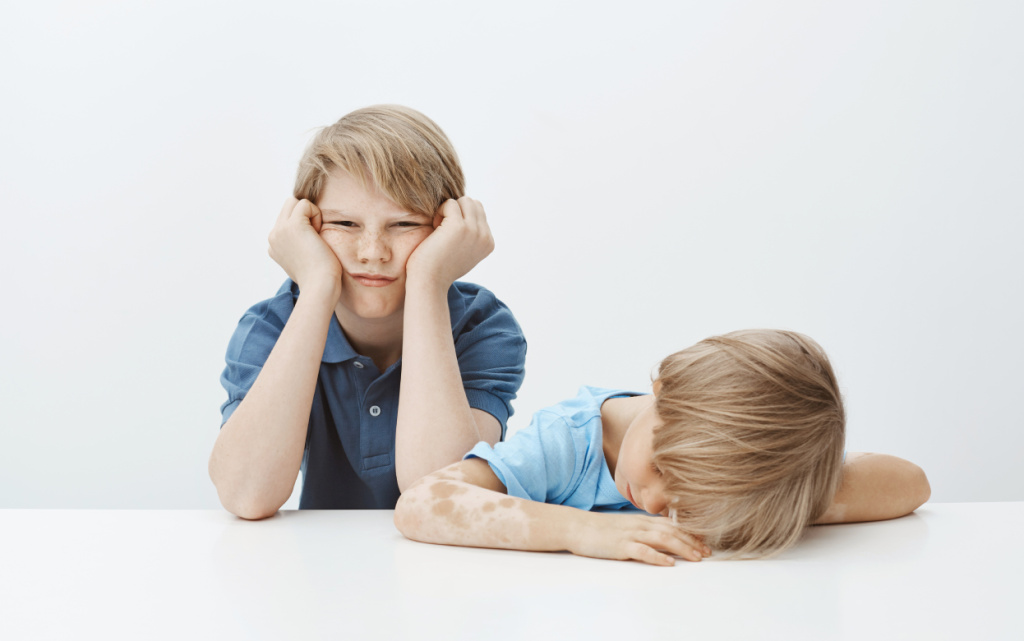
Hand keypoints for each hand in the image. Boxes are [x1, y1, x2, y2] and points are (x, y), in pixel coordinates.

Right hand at [267, 197, 342, 300]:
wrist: (320, 287)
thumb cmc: (319, 277)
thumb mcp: (304, 259)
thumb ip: (299, 244)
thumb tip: (308, 234)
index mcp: (274, 244)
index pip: (287, 218)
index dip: (304, 224)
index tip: (311, 246)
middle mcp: (273, 236)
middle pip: (289, 206)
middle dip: (305, 215)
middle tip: (315, 237)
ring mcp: (280, 230)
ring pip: (295, 202)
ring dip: (310, 214)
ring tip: (316, 236)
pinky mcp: (292, 225)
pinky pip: (305, 204)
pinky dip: (317, 215)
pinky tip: (319, 234)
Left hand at [405, 197, 493, 290]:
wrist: (429, 283)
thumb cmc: (439, 268)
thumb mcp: (462, 252)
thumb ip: (470, 236)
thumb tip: (468, 212)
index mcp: (488, 242)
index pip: (479, 213)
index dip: (461, 217)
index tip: (449, 235)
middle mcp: (485, 236)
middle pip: (473, 203)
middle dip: (457, 210)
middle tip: (442, 228)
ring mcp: (474, 231)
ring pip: (464, 200)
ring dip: (449, 209)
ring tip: (438, 227)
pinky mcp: (459, 226)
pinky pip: (450, 203)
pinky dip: (439, 211)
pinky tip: (434, 227)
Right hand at [569, 512, 710, 566]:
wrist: (576, 526)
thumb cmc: (600, 529)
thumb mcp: (625, 525)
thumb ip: (643, 529)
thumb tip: (661, 537)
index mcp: (641, 519)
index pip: (671, 524)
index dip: (690, 533)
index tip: (704, 543)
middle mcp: (639, 524)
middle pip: (672, 531)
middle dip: (692, 542)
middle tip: (707, 553)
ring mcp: (630, 534)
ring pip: (662, 539)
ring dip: (682, 548)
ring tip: (696, 558)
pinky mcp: (620, 545)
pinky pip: (642, 550)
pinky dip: (658, 557)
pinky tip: (669, 563)